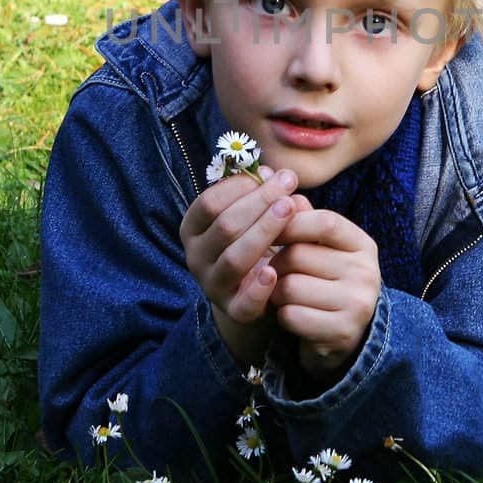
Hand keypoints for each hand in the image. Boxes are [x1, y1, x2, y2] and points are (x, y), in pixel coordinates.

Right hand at [179, 165, 310, 363]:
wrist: (253, 289)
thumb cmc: (253, 239)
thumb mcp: (253, 214)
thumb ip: (264, 195)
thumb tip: (279, 176)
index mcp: (193, 229)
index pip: (209, 203)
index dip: (239, 185)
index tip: (269, 172)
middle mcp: (196, 257)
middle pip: (225, 226)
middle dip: (259, 202)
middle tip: (288, 184)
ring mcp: (213, 285)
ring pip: (234, 259)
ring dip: (264, 231)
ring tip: (290, 210)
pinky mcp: (234, 310)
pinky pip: (244, 302)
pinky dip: (258, 288)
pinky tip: (274, 270)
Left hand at [269, 210, 380, 378]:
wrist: (349, 337)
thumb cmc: (328, 284)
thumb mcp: (324, 250)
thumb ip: (307, 222)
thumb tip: (289, 194)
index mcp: (363, 245)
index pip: (324, 221)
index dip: (291, 223)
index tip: (271, 230)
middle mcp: (366, 272)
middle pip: (297, 255)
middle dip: (276, 264)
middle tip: (275, 273)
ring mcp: (357, 304)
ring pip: (289, 287)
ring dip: (276, 293)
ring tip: (284, 296)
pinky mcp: (342, 332)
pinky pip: (291, 315)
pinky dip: (283, 316)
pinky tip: (293, 316)